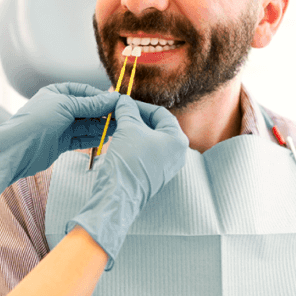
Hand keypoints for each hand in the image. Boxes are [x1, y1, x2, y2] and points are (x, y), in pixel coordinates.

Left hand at [0, 82, 119, 206]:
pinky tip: (106, 139)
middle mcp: (59, 107)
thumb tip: (112, 99)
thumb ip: (90, 104)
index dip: (102, 98)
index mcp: (57, 92)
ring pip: (86, 125)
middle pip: (88, 109)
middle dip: (104, 114)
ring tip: (119, 129)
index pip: (86, 92)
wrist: (18, 149)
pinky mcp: (61, 142)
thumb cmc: (37, 121)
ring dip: (101, 127)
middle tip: (123, 118)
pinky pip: (82, 138)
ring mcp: (60, 126)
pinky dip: (93, 139)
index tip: (119, 104)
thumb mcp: (66, 106)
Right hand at [68, 95, 187, 268]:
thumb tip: (123, 100)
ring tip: (117, 125)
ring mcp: (168, 166)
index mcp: (178, 139)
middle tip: (120, 113)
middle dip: (137, 118)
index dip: (140, 105)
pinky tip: (120, 141)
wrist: (119, 195)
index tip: (124, 103)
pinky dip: (135, 144)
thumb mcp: (128, 128)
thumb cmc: (129, 160)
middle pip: (157, 126)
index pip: (160, 113)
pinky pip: (147, 153)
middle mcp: (178, 153)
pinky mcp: (156, 175)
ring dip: (134, 130)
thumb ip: (127, 110)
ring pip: (151, 140)